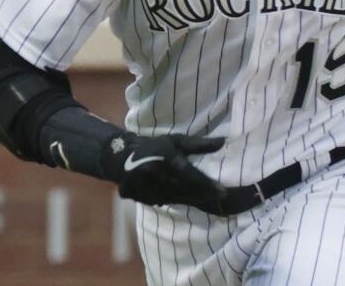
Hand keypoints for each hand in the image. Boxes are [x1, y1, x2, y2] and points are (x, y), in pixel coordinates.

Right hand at [103, 133, 227, 208]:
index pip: (191, 176)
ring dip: (190, 200)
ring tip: (206, 200)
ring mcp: (144, 188)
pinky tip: (185, 200)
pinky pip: (161, 202)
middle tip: (219, 198)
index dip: (207, 185)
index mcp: (165, 159)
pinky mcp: (139, 197)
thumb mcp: (176, 141)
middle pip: (184, 190)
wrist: (121, 156)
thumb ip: (199, 145)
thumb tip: (223, 142)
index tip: (223, 192)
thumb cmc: (154, 146)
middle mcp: (154, 175)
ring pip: (173, 199)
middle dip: (203, 195)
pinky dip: (174, 201)